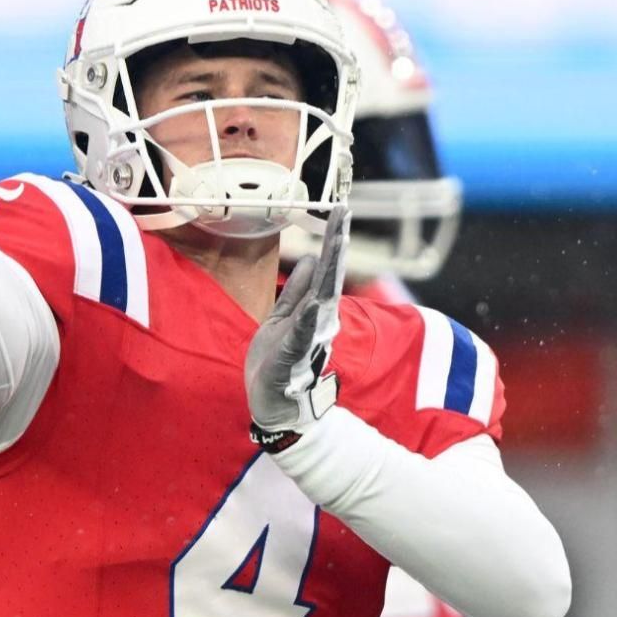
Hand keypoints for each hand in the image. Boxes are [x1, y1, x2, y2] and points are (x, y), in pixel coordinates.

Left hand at [246, 205, 349, 446]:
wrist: (271, 405)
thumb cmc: (277, 362)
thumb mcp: (282, 318)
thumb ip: (296, 291)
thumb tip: (309, 258)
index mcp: (311, 310)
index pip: (325, 269)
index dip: (332, 240)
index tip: (341, 211)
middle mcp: (315, 321)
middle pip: (329, 278)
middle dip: (336, 246)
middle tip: (344, 215)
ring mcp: (306, 338)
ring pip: (321, 301)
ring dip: (329, 273)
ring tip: (336, 245)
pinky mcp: (291, 358)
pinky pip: (301, 335)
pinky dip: (309, 319)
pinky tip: (316, 302)